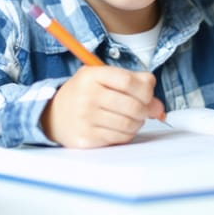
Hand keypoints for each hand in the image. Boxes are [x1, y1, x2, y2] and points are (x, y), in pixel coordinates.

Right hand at [40, 66, 165, 147]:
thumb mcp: (104, 78)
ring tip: (132, 118)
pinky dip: (127, 134)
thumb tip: (160, 108)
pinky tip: (120, 127)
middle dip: (145, 110)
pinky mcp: (86, 138)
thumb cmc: (86, 93)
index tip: (146, 94)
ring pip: (129, 124)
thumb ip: (135, 84)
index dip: (145, 90)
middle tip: (143, 110)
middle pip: (133, 105)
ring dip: (138, 123)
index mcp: (92, 76)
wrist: (54, 115)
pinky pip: (120, 138)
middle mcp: (87, 96)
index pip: (129, 81)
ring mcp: (85, 119)